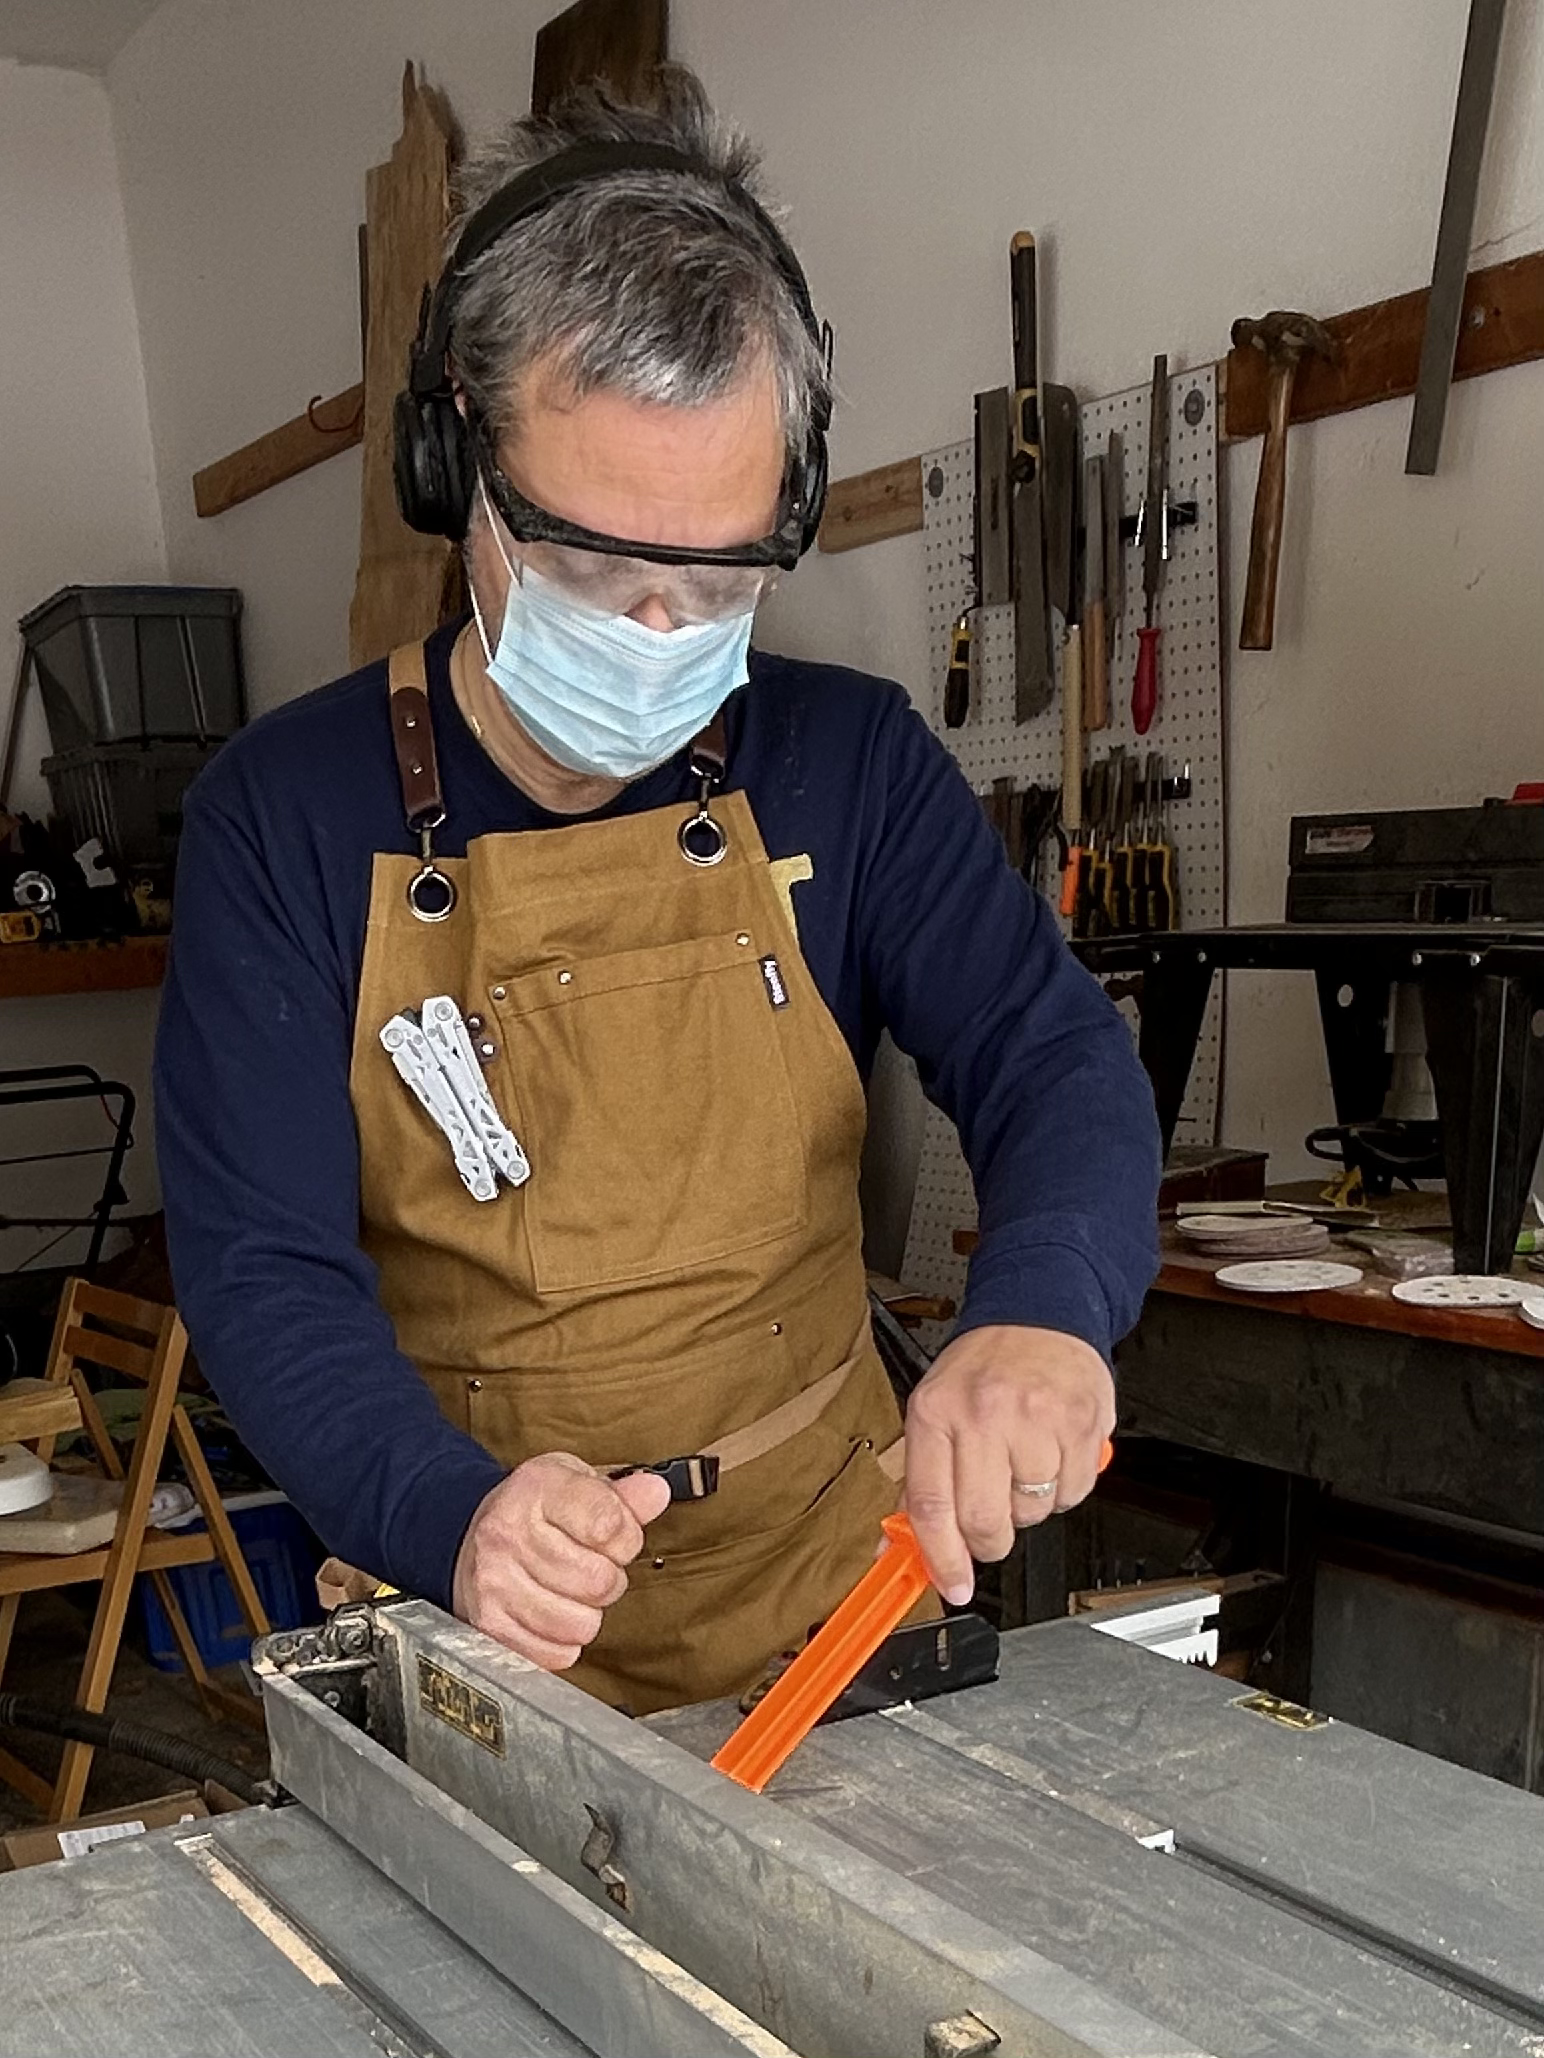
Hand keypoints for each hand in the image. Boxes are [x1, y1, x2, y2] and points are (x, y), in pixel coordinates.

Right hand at [452, 1453, 670, 1668]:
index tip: (616, 1537)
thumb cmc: (533, 1511)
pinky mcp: (489, 1626)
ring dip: (587, 1613)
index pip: (608, 1525)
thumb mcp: (575, 1483)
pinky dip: (564, 1641)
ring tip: (570, 1590)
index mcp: (535, 1490)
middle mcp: (507, 1535)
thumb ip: (621, 1494)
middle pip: (599, 1581)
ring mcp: (494, 1583)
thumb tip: (656, 1492)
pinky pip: (557, 1654)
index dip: (627, 1538)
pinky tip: (552, 1612)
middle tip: (591, 1566)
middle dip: (609, 1578)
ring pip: (581, 1624)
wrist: (468, 1538)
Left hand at [903, 1326, 1113, 1605]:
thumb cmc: (982, 1368)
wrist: (1040, 1313)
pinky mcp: (1081, 1424)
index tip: (951, 1584)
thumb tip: (895, 1547)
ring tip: (1022, 1468)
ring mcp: (1036, 1419)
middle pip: (982, 1521)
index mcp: (936, 1412)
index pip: (929, 1505)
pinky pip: (1072, 1495)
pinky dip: (1062, 1492)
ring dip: (1027, 1509)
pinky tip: (1051, 1456)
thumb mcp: (933, 1411)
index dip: (939, 1558)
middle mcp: (983, 1414)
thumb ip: (917, 1483)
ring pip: (1032, 1513)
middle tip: (990, 1529)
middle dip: (987, 1542)